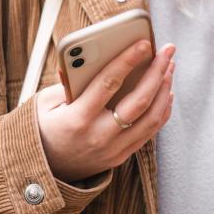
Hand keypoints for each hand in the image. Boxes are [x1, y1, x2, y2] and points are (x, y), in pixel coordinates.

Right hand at [35, 39, 175, 183]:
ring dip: (164, 90)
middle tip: (167, 51)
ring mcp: (113, 149)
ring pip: (151, 118)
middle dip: (157, 73)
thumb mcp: (45, 102)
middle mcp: (99, 136)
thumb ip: (67, 81)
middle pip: (139, 102)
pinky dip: (162, 110)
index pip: (108, 84)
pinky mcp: (121, 156)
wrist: (44, 170)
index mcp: (77, 118)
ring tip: (169, 68)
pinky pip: (150, 132)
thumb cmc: (44, 128)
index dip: (127, 61)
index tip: (143, 43)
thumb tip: (85, 56)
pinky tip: (166, 92)